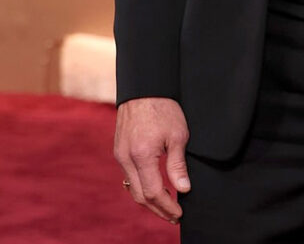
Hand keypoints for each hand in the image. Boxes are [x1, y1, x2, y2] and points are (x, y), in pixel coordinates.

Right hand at [114, 97, 190, 224]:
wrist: (144, 87)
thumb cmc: (164, 107)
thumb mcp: (178, 135)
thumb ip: (178, 165)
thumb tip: (183, 190)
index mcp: (142, 155)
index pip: (153, 193)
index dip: (167, 206)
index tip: (179, 213)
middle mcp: (126, 158)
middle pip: (139, 196)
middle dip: (157, 209)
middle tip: (173, 216)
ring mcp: (120, 154)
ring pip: (132, 188)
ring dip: (148, 200)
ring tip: (165, 206)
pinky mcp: (119, 149)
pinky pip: (128, 176)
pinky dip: (140, 187)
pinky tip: (152, 188)